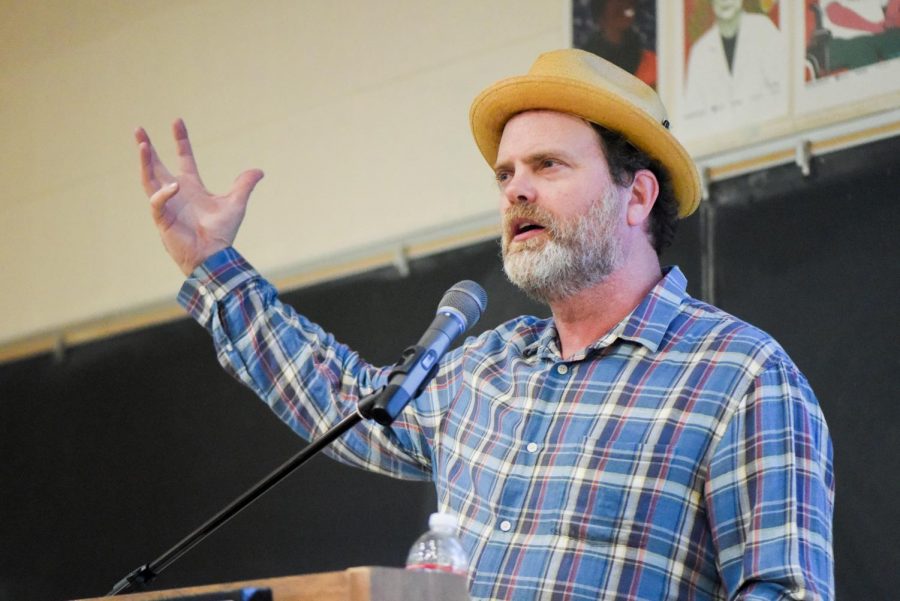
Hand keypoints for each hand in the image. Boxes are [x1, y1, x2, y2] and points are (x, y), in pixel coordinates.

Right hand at [135, 119, 263, 274]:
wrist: (214, 255)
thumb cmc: (222, 232)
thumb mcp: (236, 204)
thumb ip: (244, 185)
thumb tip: (259, 170)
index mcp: (191, 186)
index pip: (183, 158)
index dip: (180, 140)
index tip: (177, 121)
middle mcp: (176, 192)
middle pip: (156, 165)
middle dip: (147, 147)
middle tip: (138, 129)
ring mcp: (166, 205)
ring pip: (148, 179)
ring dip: (144, 163)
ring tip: (141, 144)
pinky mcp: (162, 219)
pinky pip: (157, 203)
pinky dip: (163, 194)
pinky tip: (173, 187)